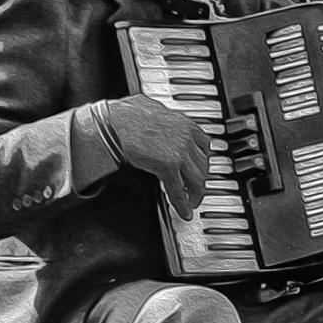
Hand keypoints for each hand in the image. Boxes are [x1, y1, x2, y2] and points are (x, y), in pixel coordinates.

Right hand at [104, 97, 209, 220]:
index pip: (204, 146)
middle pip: (203, 166)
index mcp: (186, 124)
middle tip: (197, 191)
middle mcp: (188, 138)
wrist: (118, 121)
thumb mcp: (155, 110)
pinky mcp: (169, 166)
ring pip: (196, 180)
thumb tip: (159, 116)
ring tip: (192, 203)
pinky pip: (179, 190)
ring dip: (195, 194)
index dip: (203, 161)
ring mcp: (180, 153)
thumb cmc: (128, 114)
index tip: (201, 169)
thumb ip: (164, 117)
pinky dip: (183, 204)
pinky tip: (185, 212)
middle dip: (201, 181)